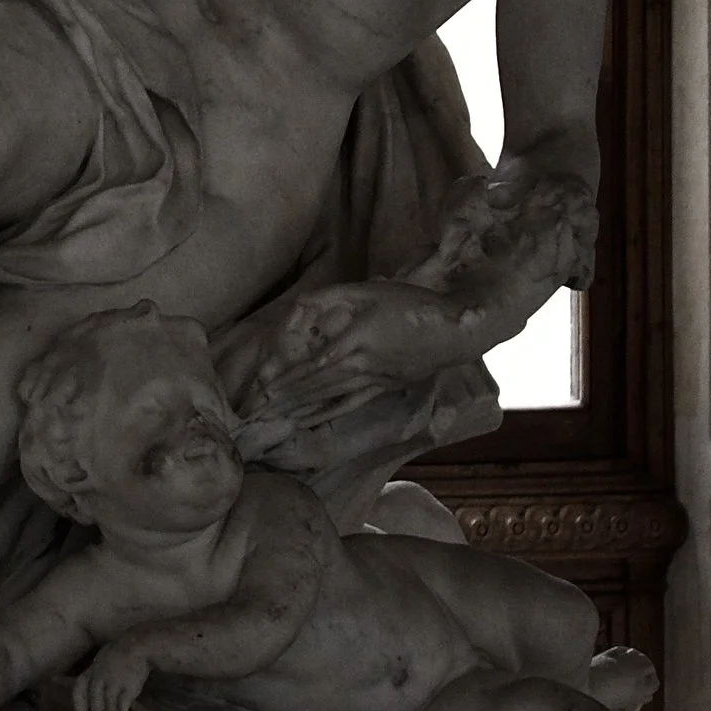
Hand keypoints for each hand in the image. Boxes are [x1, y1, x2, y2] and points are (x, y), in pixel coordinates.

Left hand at [69, 638, 153, 710]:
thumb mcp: (102, 661)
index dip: (78, 707)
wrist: (138, 645)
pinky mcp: (127, 688)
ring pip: (108, 710)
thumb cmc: (120, 655)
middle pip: (95, 706)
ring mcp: (113, 683)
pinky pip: (122, 708)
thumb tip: (94, 696)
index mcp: (91, 672)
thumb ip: (96, 676)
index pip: (78, 690)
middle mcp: (99, 679)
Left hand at [240, 280, 464, 412]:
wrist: (455, 331)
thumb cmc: (413, 304)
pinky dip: (326, 413)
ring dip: (299, 408)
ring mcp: (373, 380)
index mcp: (356, 339)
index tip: (262, 387)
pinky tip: (308, 421)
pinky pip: (349, 404)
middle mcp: (361, 365)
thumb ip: (334, 297)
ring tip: (273, 417)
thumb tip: (302, 307)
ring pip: (328, 397)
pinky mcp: (382, 387)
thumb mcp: (371, 290)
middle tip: (256, 411)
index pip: (313, 364)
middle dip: (283, 398)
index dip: (286, 377)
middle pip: (315, 386)